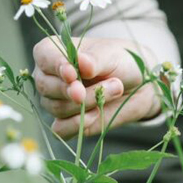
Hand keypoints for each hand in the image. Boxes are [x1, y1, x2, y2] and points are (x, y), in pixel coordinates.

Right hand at [32, 37, 160, 138]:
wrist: (138, 84)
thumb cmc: (120, 62)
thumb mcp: (111, 56)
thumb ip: (94, 60)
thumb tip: (82, 62)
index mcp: (53, 52)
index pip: (44, 57)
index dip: (56, 66)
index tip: (72, 73)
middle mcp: (49, 77)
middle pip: (47, 87)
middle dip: (74, 89)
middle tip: (107, 84)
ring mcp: (55, 101)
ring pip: (57, 108)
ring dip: (88, 103)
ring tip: (115, 90)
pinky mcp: (66, 122)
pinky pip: (60, 130)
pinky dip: (77, 124)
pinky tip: (96, 114)